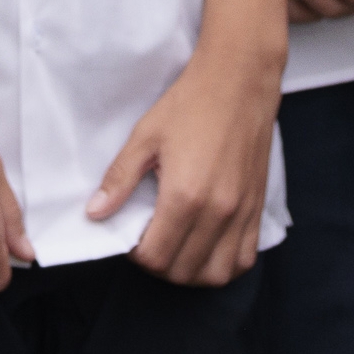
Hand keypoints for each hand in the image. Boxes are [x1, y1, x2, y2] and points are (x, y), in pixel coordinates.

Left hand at [94, 44, 278, 287]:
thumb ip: (120, 179)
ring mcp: (242, 212)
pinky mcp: (258, 206)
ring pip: (216, 274)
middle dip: (160, 265)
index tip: (133, 235)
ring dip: (192, 272)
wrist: (240, 79)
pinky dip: (224, 264)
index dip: (137, 254)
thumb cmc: (191, 103)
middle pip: (183, 272)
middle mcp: (218, 211)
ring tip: (177, 248)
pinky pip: (244, 259)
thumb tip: (95, 213)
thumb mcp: (145, 136)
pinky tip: (207, 247)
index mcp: (185, 196)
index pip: (156, 257)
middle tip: (151, 241)